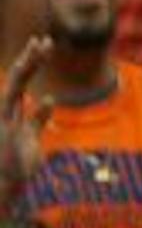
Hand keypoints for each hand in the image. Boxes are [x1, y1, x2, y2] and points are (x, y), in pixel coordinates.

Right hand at [0, 36, 51, 205]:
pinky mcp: (11, 140)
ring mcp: (6, 125)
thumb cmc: (18, 163)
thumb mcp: (32, 137)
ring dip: (27, 71)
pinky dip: (38, 113)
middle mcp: (6, 114)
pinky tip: (49, 101)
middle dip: (30, 59)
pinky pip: (25, 123)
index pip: (22, 79)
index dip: (33, 60)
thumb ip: (38, 119)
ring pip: (15, 91)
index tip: (44, 42)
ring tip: (38, 52)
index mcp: (12, 111)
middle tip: (43, 40)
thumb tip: (47, 100)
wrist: (7, 187)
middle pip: (18, 79)